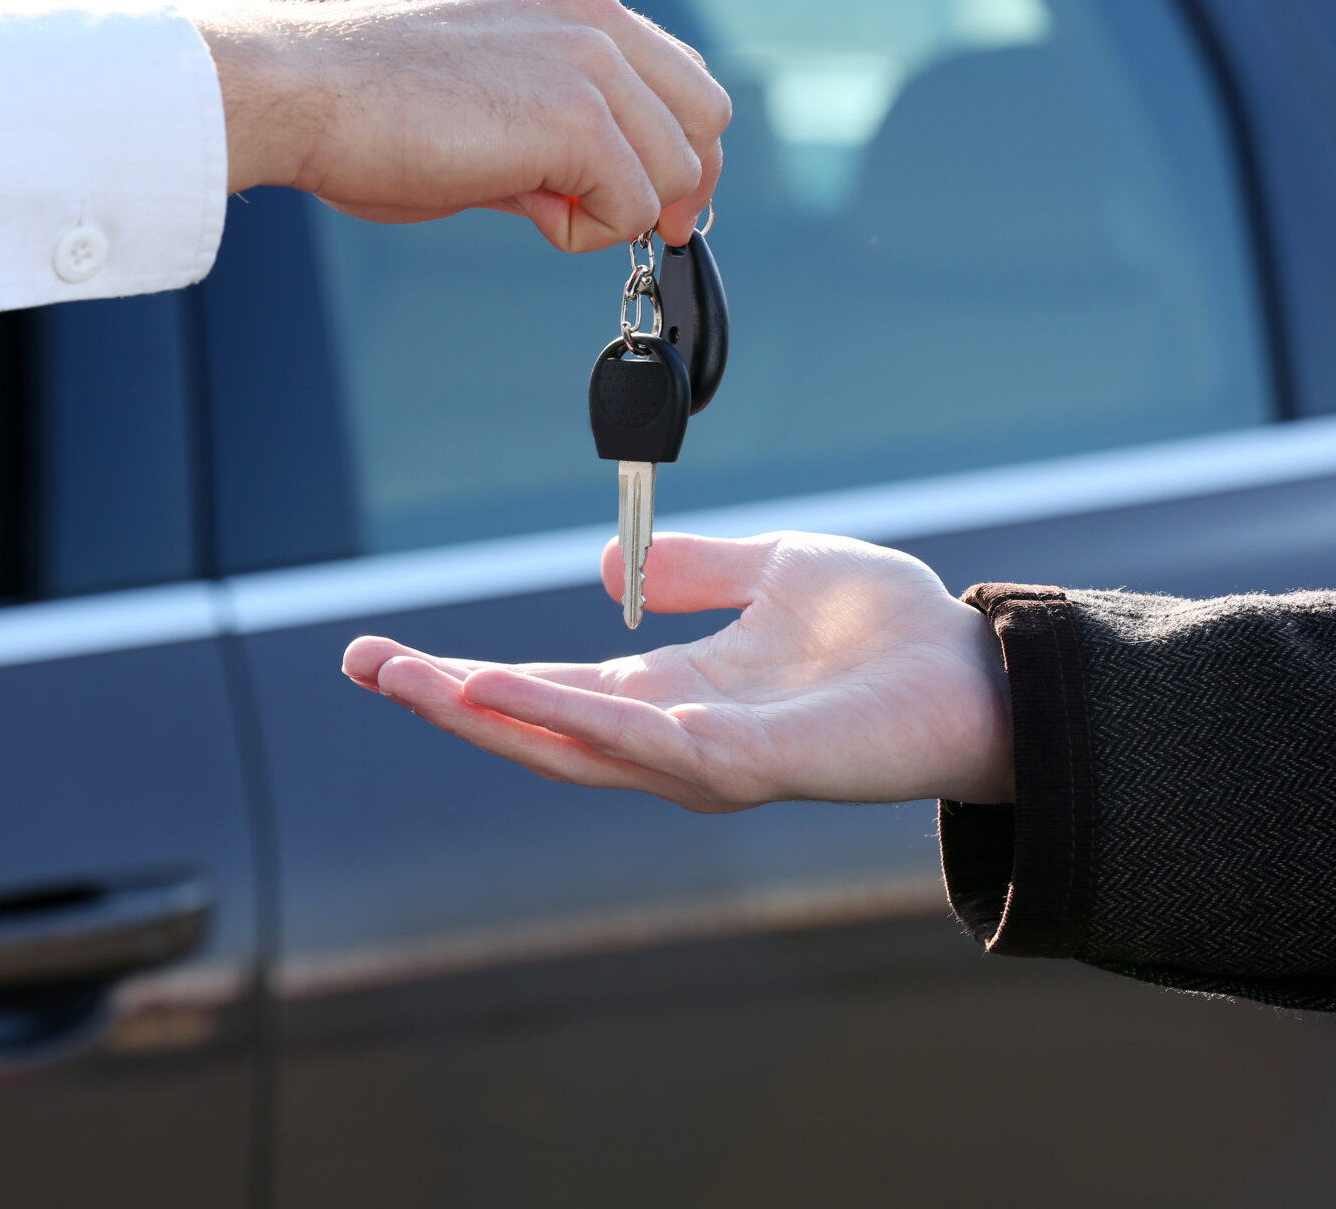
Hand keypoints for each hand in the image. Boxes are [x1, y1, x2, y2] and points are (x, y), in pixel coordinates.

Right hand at [181, 0, 728, 251]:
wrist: (305, 93)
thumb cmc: (370, 109)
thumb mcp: (489, 111)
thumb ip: (553, 141)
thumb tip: (590, 195)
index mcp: (573, 7)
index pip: (681, 77)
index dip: (677, 151)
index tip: (648, 204)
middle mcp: (593, 19)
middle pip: (706, 116)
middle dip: (673, 184)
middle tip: (612, 220)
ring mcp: (589, 61)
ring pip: (676, 169)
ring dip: (615, 211)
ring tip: (533, 203)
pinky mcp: (576, 115)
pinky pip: (632, 205)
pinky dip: (586, 231)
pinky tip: (525, 210)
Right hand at [342, 533, 1015, 811]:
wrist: (975, 670)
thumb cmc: (883, 632)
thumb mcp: (769, 571)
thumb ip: (693, 571)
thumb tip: (607, 570)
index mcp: (670, 695)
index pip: (547, 690)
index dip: (467, 676)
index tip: (389, 653)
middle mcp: (671, 738)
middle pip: (533, 726)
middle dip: (444, 701)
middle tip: (360, 663)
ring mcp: (701, 761)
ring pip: (565, 744)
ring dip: (481, 712)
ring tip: (406, 677)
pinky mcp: (742, 765)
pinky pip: (636, 742)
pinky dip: (563, 715)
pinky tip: (500, 687)